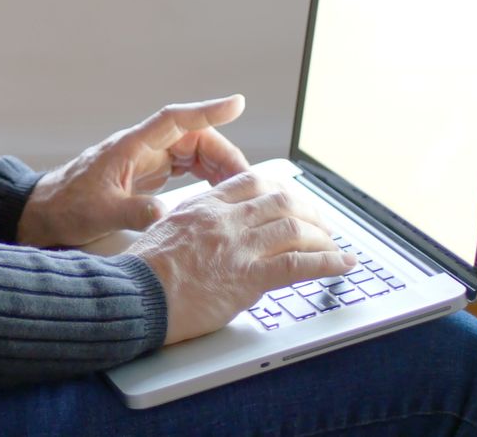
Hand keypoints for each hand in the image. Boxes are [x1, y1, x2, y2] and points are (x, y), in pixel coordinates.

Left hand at [17, 95, 248, 246]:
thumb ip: (133, 211)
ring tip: (237, 193)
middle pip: (194, 139)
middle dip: (224, 156)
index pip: (174, 120)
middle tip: (245, 183)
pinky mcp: (146, 176)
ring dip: (218, 169)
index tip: (237, 104)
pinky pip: (184, 169)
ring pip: (193, 154)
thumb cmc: (65, 208)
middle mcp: (141, 149)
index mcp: (130, 148)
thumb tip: (166, 213)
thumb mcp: (100, 213)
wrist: (44, 213)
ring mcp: (145, 161)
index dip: (207, 110)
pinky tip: (217, 196)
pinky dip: (205, 179)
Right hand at [129, 172, 355, 344]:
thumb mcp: (165, 232)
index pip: (253, 182)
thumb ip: (193, 226)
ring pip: (295, 229)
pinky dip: (328, 263)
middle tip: (320, 225)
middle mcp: (225, 220)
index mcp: (204, 206)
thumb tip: (207, 234)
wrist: (134, 295)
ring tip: (333, 246)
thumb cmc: (141, 272)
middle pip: (281, 201)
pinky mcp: (248, 278)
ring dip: (322, 237)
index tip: (290, 201)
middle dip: (309, 212)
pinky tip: (342, 265)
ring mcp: (239, 247)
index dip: (280, 189)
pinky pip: (299, 265)